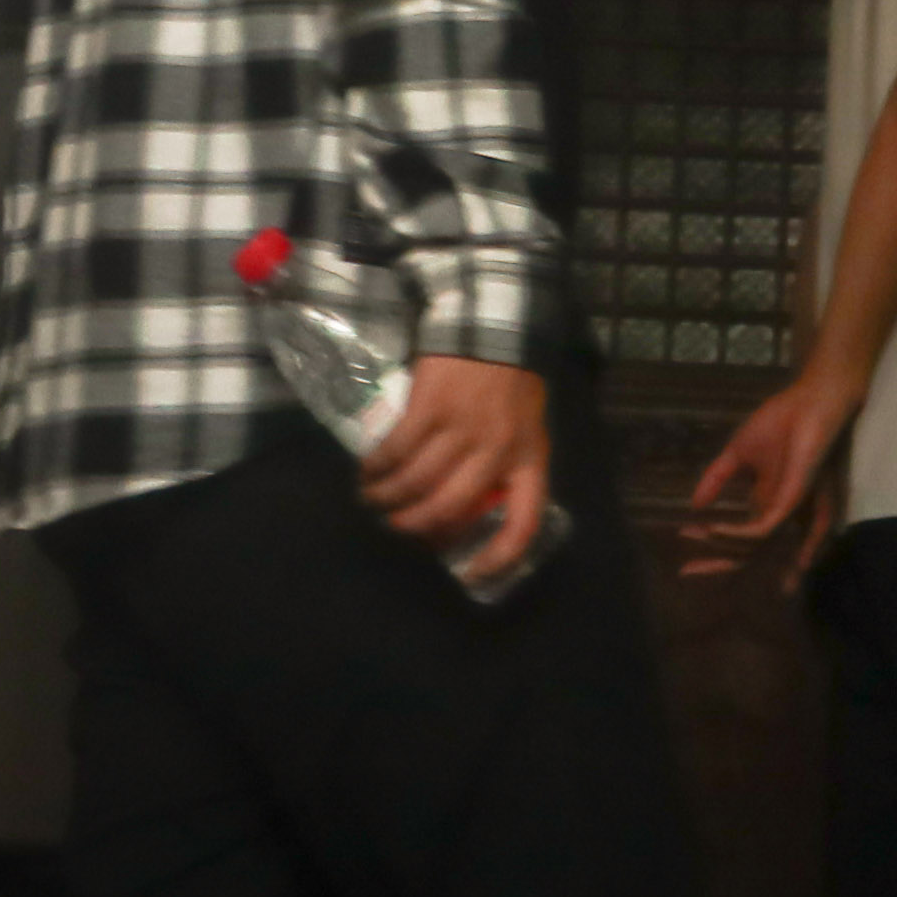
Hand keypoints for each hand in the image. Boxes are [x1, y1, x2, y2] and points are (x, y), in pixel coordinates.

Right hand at [360, 352, 550, 586]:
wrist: (493, 322)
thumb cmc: (512, 379)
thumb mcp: (527, 424)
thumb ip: (509, 461)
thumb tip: (478, 503)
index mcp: (529, 456)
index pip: (523, 521)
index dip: (499, 556)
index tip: (472, 573)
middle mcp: (497, 449)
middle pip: (449, 507)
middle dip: (415, 527)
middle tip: (397, 528)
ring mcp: (461, 427)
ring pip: (416, 483)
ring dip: (387, 499)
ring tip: (373, 500)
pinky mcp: (429, 406)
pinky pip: (396, 450)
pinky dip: (376, 467)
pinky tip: (367, 471)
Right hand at [684, 365, 854, 584]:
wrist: (809, 400)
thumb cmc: (781, 422)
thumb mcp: (739, 452)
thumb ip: (718, 478)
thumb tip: (694, 504)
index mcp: (767, 506)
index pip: (739, 540)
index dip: (712, 554)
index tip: (684, 564)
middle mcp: (778, 515)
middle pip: (747, 553)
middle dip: (716, 565)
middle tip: (685, 572)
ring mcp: (786, 510)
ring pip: (755, 548)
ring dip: (722, 550)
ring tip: (695, 546)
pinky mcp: (793, 500)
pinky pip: (765, 528)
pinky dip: (737, 533)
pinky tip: (713, 529)